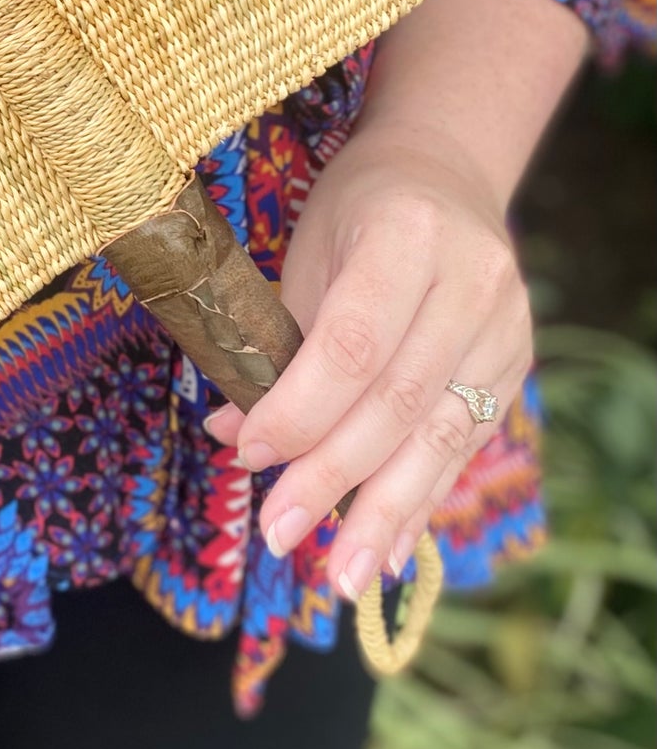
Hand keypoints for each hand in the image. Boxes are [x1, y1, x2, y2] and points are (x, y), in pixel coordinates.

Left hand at [201, 122, 532, 600]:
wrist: (443, 172)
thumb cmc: (355, 211)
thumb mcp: (305, 252)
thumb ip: (275, 341)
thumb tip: (231, 435)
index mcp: (406, 235)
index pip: (353, 342)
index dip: (301, 409)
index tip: (250, 458)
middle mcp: (471, 280)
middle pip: (398, 399)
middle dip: (333, 477)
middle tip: (280, 533)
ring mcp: (505, 324)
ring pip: (441, 434)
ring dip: (384, 511)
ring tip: (340, 575)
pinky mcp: (517, 361)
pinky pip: (464, 443)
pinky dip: (420, 498)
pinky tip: (387, 547)